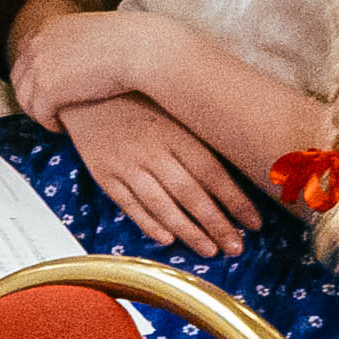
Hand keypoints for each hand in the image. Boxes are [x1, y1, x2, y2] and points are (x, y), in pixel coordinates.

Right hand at [63, 87, 264, 256]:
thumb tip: (238, 164)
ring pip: (161, 205)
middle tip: (236, 248)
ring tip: (209, 250)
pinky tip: (168, 240)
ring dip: (188, 231)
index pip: (212, 172)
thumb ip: (198, 136)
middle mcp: (152, 150)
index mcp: (175, 131)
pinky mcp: (104, 173)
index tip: (255, 223)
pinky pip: (129, 204)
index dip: (235, 200)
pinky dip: (149, 224)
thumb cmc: (137, 97)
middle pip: (190, 194)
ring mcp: (126, 163)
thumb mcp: (173, 106)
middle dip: (216, 224)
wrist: (83, 88)